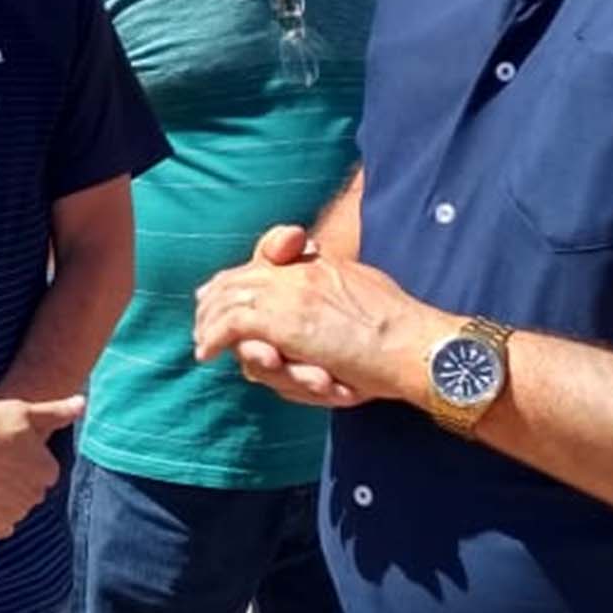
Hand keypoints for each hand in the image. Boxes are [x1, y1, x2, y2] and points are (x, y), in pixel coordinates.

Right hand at [0, 395, 82, 537]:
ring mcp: (15, 512)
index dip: (25, 460)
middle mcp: (36, 495)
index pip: (43, 471)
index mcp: (47, 471)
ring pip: (14, 507)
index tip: (7, 450)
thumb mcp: (25, 411)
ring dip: (3, 498)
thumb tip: (82, 403)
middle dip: (16, 480)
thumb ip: (57, 412)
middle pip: (29, 490)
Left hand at [192, 227, 435, 408]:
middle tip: (201, 317)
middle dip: (216, 298)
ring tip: (202, 340)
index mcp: (317, 265)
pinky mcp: (281, 322)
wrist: (412, 344)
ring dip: (212, 321)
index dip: (240, 276)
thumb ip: (335, 287)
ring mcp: (288, 294)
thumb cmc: (399, 328)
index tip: (222, 288)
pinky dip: (215, 337)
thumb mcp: (364, 293)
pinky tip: (205, 351)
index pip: (266, 261)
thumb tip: (319, 284)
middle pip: (241, 278)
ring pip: (231, 301)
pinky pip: (233, 324)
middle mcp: (298, 273)